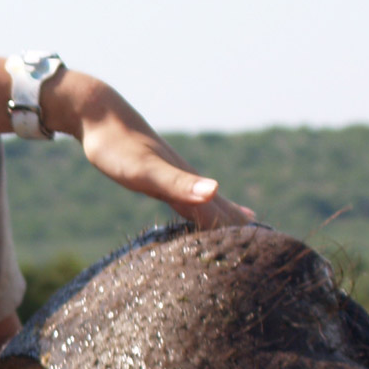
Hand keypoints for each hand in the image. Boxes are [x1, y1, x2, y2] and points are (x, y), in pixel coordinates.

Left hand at [45, 70, 254, 230]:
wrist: (98, 113)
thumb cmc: (116, 146)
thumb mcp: (144, 170)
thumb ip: (178, 183)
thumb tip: (215, 191)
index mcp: (187, 183)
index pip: (218, 216)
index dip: (236, 236)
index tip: (261, 255)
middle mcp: (187, 178)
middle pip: (222, 207)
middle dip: (242, 228)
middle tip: (270, 247)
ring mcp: (176, 174)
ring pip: (211, 199)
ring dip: (230, 214)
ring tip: (252, 225)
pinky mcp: (161, 172)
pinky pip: (191, 193)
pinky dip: (206, 202)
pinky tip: (210, 198)